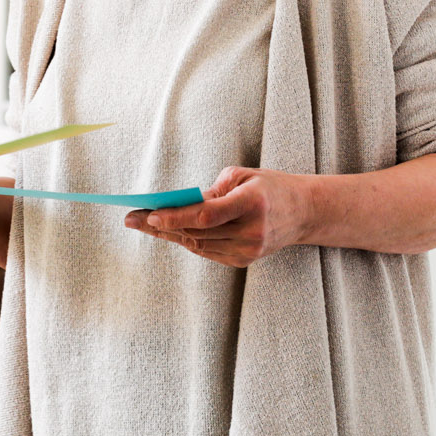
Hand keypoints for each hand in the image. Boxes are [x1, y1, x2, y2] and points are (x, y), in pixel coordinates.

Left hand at [125, 166, 315, 267]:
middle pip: (197, 232)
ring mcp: (249, 250)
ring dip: (169, 234)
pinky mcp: (244, 261)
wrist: (304, 212)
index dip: (176, 216)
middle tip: (132, 218)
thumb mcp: (244, 175)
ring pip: (198, 244)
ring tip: (143, 224)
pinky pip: (208, 251)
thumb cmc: (270, 187)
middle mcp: (251, 231)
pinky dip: (187, 241)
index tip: (150, 214)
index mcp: (252, 202)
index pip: (207, 215)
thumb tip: (180, 206)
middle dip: (161, 225)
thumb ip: (212, 191)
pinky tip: (169, 232)